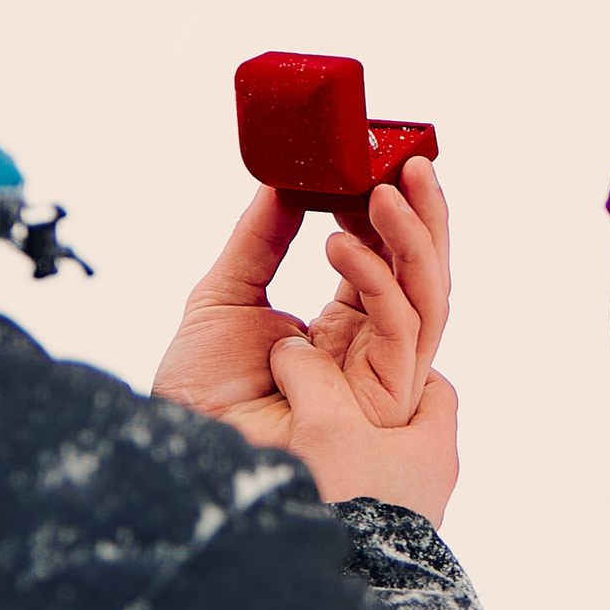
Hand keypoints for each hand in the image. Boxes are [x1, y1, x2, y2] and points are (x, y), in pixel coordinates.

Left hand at [152, 160, 458, 525]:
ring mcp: (380, 376)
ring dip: (414, 237)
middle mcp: (370, 351)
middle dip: (425, 217)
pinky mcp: (378, 398)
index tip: (382, 162)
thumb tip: (286, 182)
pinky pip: (396, 328)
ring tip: (387, 186)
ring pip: (427, 298)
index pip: (386, 262)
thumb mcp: (225, 295)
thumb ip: (260, 239)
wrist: (183, 447)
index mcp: (341, 329)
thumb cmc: (200, 391)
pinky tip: (338, 243)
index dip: (391, 212)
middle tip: (413, 162)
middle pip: (421, 277)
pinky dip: (374, 279)